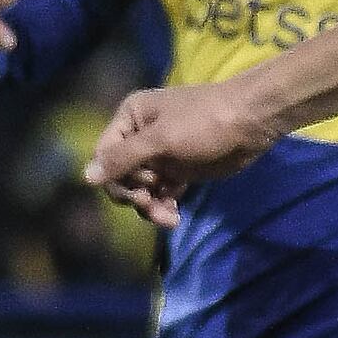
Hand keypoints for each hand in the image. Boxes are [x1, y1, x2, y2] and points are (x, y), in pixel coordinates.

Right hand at [83, 80, 280, 228]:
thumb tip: (85, 176)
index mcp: (130, 119)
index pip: (105, 155)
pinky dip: (165, 206)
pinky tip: (175, 216)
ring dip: (150, 207)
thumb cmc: (203, 123)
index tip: (137, 191)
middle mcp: (140, 136)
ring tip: (168, 218)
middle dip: (135, 195)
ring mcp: (160, 155)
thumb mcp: (160, 139)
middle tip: (151, 203)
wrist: (251, 122)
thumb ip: (123, 158)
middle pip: (121, 176)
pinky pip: (161, 194)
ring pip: (141, 189)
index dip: (115, 179)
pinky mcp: (179, 170)